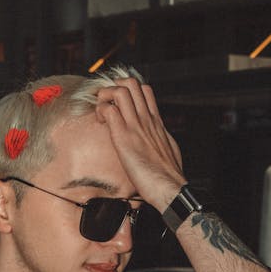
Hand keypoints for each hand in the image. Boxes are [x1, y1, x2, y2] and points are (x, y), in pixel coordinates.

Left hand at [95, 77, 184, 208]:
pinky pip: (109, 110)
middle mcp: (147, 119)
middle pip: (132, 83)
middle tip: (106, 102)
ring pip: (120, 90)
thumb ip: (160, 140)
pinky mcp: (124, 137)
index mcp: (156, 122)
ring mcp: (136, 125)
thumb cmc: (168, 176)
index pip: (144, 90)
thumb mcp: (168, 150)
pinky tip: (100, 122)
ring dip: (105, 95)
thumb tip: (157, 141)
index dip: (128, 89)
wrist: (170, 188)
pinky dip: (100, 110)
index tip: (117, 101)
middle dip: (113, 86)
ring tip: (101, 110)